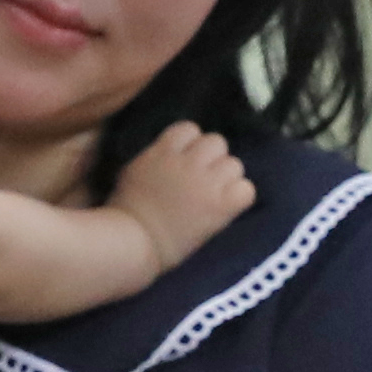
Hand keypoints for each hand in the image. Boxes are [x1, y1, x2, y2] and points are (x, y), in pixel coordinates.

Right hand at [112, 121, 257, 265]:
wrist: (134, 242)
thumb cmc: (125, 212)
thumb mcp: (134, 171)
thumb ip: (156, 156)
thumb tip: (169, 153)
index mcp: (163, 151)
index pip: (190, 129)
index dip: (191, 144)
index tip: (185, 160)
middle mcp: (188, 162)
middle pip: (217, 142)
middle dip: (212, 159)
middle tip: (203, 180)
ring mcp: (207, 184)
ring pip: (235, 164)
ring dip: (227, 178)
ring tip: (216, 195)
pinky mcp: (221, 206)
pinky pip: (247, 189)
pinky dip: (240, 197)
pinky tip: (228, 207)